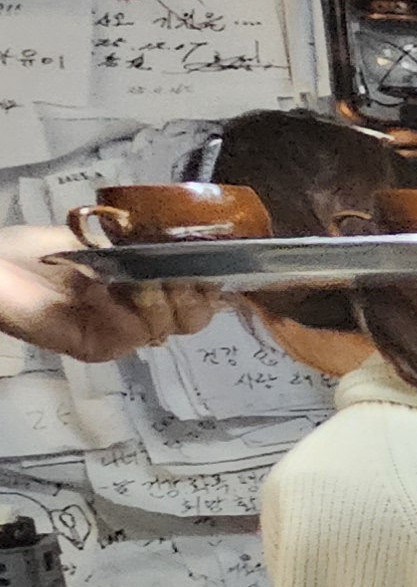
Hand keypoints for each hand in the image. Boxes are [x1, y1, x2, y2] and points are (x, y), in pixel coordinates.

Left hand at [0, 222, 216, 362]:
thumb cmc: (35, 251)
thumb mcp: (100, 240)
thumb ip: (143, 245)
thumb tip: (192, 240)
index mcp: (142, 290)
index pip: (196, 295)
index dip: (208, 280)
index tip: (211, 260)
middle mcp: (136, 315)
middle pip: (193, 320)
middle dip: (193, 293)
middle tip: (177, 272)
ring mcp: (119, 334)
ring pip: (168, 327)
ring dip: (158, 298)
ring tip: (135, 278)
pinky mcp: (98, 347)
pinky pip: (132, 334)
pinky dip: (125, 311)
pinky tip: (104, 292)